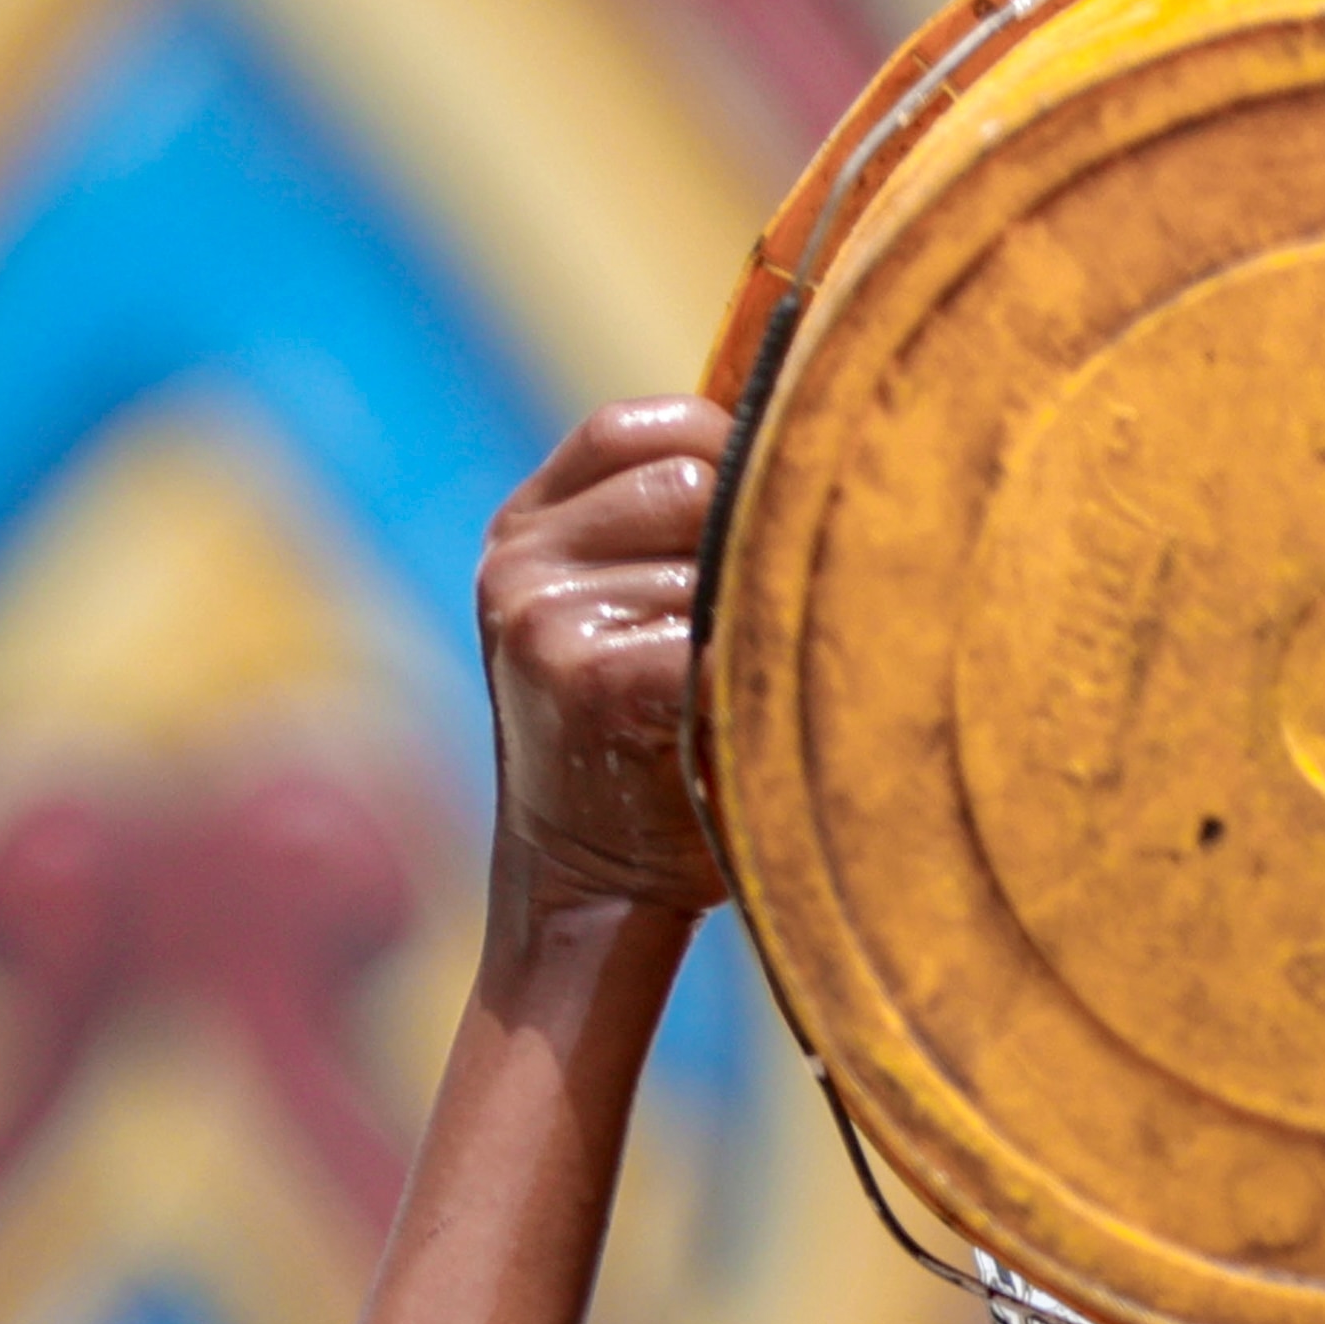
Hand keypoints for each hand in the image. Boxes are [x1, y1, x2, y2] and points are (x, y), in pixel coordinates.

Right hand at [479, 397, 733, 915]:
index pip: (635, 429)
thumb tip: (806, 439)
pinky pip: (716, 629)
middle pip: (687, 479)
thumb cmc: (645, 752)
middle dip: (750, 531)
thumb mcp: (630, 615)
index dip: (722, 445)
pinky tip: (760, 702)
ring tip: (759, 674)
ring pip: (715, 554)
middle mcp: (517, 563)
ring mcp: (544, 618)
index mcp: (521, 530)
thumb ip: (674, 535)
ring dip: (760, 606)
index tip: (775, 504)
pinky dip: (757, 659)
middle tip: (780, 611)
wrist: (590, 893)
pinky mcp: (589, 677)